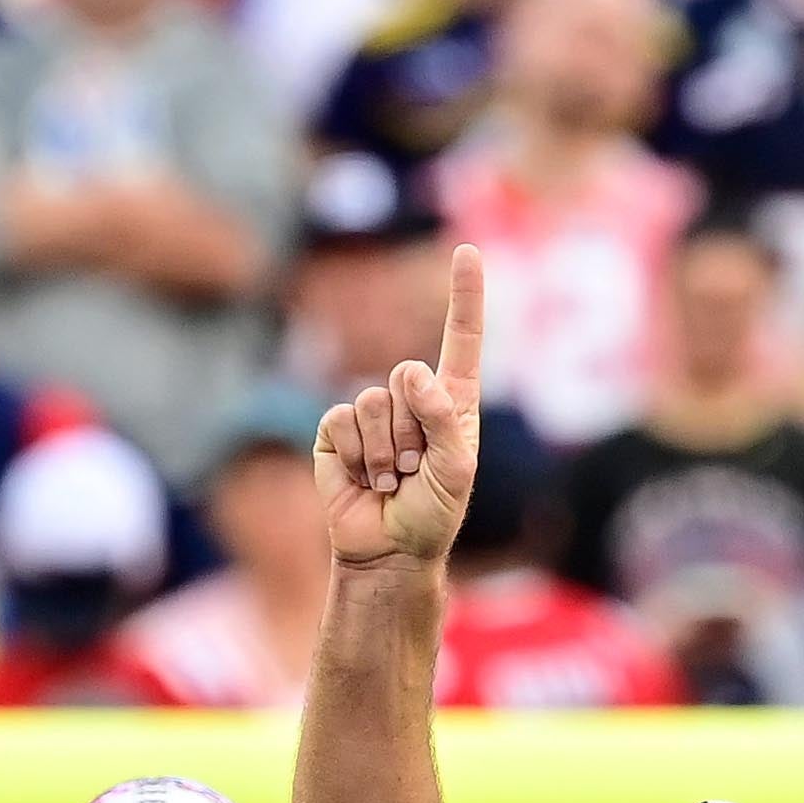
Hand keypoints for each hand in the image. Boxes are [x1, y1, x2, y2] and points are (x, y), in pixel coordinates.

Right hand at [318, 245, 485, 571]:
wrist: (389, 551)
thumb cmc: (432, 514)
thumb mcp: (456, 470)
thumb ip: (442, 418)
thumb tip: (411, 372)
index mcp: (453, 402)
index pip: (461, 339)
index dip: (464, 295)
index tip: (468, 251)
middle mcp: (412, 400)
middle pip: (408, 376)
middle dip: (414, 429)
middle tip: (415, 469)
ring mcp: (372, 414)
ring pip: (373, 402)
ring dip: (387, 451)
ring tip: (393, 479)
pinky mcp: (336, 432)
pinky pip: (342, 421)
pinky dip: (358, 456)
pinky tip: (365, 480)